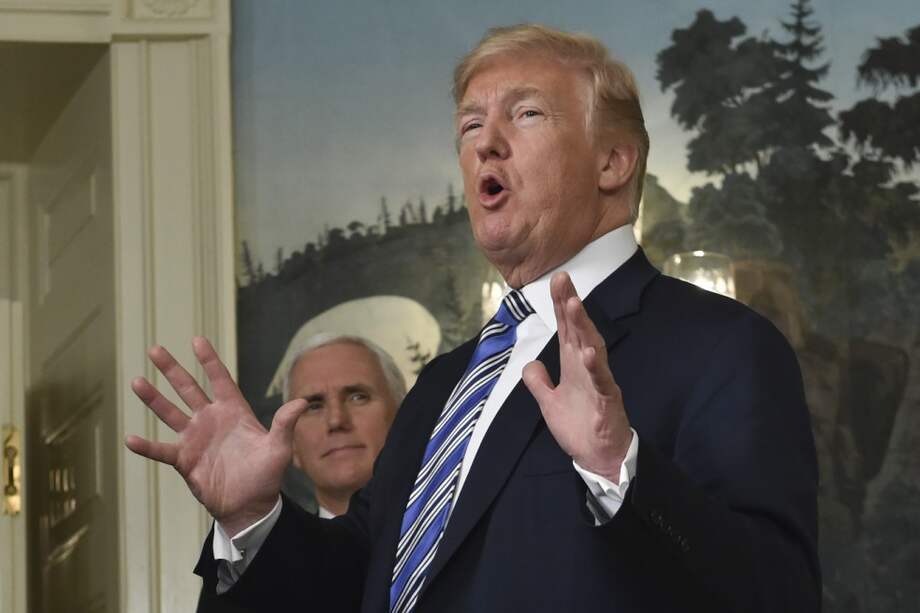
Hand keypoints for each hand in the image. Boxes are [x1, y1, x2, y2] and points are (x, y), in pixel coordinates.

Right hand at [124, 337, 306, 534]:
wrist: (250, 506)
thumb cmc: (267, 475)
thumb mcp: (279, 448)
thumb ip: (285, 424)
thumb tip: (302, 402)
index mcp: (234, 412)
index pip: (220, 380)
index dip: (209, 361)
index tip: (197, 340)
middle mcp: (211, 420)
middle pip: (188, 389)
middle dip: (172, 370)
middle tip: (155, 350)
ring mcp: (195, 439)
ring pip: (170, 413)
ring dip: (154, 399)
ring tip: (137, 381)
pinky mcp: (184, 460)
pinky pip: (162, 450)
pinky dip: (146, 446)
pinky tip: (130, 439)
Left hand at [522, 272, 632, 482]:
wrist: (599, 458)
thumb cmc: (580, 428)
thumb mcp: (549, 403)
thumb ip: (539, 383)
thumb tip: (531, 364)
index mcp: (574, 365)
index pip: (567, 329)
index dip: (562, 306)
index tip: (557, 281)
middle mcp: (588, 367)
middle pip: (579, 330)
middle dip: (571, 304)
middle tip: (563, 279)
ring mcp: (599, 382)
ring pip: (592, 348)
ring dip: (583, 327)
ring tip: (574, 305)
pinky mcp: (607, 401)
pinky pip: (602, 381)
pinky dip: (595, 367)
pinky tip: (589, 353)